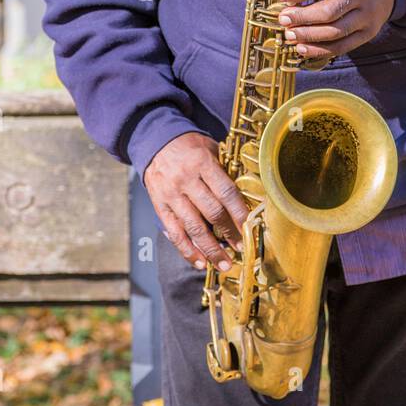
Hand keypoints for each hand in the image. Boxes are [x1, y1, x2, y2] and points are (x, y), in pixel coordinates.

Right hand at [143, 131, 250, 272]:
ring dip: (210, 249)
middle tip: (241, 248)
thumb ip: (225, 170)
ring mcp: (171, 195)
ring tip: (223, 263)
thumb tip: (246, 196)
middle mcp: (186, 180)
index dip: (239, 213)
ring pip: (194, 227)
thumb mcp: (210, 148)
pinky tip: (199, 262)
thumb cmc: (189, 146)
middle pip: (212, 212)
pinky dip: (187, 250)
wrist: (156, 141)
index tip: (250, 228)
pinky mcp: (160, 206)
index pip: (226, 192)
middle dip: (229, 233)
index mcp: (202, 163)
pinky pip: (174, 233)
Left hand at [277, 0, 396, 61]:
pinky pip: (344, 46)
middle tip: (283, 19)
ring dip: (309, 36)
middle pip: (329, 11)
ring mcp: (369, 15)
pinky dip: (321, 50)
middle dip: (302, 17)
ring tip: (289, 35)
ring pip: (336, 32)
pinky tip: (303, 48)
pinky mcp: (370, 32)